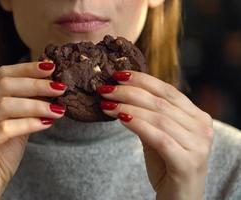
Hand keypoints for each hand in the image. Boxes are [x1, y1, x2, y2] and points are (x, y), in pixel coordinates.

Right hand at [0, 62, 65, 199]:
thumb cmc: (0, 154)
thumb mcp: (17, 124)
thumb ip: (27, 106)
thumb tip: (51, 87)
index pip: (2, 74)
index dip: (27, 68)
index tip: (51, 67)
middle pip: (3, 85)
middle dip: (36, 85)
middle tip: (60, 87)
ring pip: (5, 105)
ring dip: (36, 105)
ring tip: (58, 109)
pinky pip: (5, 128)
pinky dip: (29, 124)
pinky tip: (46, 123)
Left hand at [98, 71, 213, 199]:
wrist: (178, 198)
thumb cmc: (166, 165)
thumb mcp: (157, 135)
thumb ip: (147, 115)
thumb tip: (121, 93)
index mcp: (197, 116)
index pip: (168, 90)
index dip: (142, 80)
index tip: (118, 74)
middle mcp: (202, 127)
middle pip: (160, 102)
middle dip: (128, 92)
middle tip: (105, 89)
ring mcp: (198, 145)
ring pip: (158, 118)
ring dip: (127, 107)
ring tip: (106, 104)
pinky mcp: (188, 162)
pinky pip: (159, 137)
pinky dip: (138, 125)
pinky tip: (120, 118)